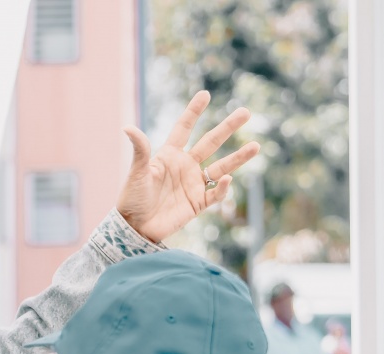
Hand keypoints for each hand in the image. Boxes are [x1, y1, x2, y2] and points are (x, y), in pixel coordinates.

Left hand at [117, 90, 260, 244]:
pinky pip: (216, 193)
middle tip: (246, 112)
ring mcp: (193, 184)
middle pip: (211, 142)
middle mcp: (186, 166)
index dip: (194, 112)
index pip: (184, 128)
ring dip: (238, 158)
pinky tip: (227, 179)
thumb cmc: (132, 198)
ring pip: (221, 167)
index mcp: (170, 155)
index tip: (205, 94)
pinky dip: (223, 188)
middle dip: (228, 127)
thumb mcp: (137, 173)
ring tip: (256, 146)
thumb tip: (128, 127)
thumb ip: (140, 150)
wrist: (135, 228)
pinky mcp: (198, 203)